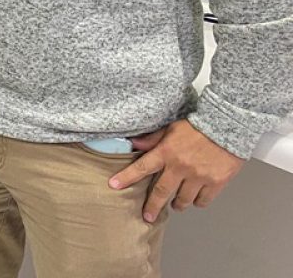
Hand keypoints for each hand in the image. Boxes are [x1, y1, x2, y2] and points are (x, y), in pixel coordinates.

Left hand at [109, 119, 244, 221]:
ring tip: (176, 204)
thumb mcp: (171, 128)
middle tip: (147, 216)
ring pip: (184, 200)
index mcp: (167, 152)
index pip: (142, 167)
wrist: (228, 126)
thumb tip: (133, 143)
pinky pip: (203, 201)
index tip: (114, 185)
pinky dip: (198, 202)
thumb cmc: (198, 126)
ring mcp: (199, 176)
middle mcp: (181, 167)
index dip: (126, 177)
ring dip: (178, 204)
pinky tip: (195, 199)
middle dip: (152, 206)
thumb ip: (152, 139)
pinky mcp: (216, 182)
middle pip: (161, 192)